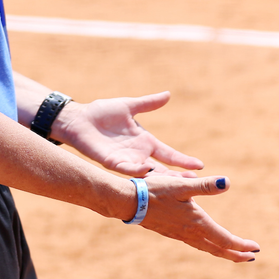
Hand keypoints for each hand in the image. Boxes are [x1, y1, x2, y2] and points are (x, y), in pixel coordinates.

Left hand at [55, 91, 204, 177]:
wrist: (79, 119)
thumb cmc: (102, 112)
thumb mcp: (129, 106)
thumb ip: (148, 104)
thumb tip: (168, 94)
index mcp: (144, 142)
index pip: (168, 154)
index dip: (183, 160)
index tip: (200, 165)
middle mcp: (138, 154)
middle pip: (162, 169)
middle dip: (178, 176)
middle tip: (195, 184)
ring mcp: (126, 160)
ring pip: (148, 174)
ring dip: (161, 178)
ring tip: (177, 183)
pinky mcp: (111, 161)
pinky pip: (127, 169)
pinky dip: (137, 170)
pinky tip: (147, 169)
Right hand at [137, 175, 259, 262]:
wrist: (129, 202)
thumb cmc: (155, 191)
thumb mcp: (182, 185)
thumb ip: (205, 185)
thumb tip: (227, 182)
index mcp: (197, 223)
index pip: (225, 239)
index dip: (242, 245)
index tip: (256, 249)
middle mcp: (190, 232)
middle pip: (217, 248)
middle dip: (235, 254)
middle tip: (250, 258)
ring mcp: (179, 234)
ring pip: (205, 247)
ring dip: (221, 251)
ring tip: (232, 253)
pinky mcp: (170, 232)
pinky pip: (194, 243)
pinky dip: (206, 245)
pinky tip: (203, 240)